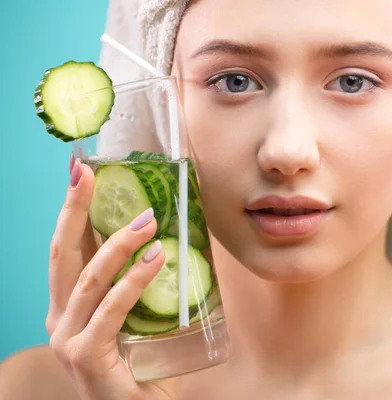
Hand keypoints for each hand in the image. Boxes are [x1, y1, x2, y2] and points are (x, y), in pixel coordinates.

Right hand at [45, 155, 180, 399]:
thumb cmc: (142, 369)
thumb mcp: (138, 320)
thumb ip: (141, 288)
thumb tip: (166, 243)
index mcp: (70, 308)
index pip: (67, 250)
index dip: (71, 210)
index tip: (81, 172)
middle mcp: (61, 320)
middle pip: (64, 254)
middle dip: (75, 209)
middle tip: (90, 174)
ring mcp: (70, 340)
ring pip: (90, 279)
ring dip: (118, 243)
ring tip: (148, 218)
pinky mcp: (89, 357)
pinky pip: (112, 310)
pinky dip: (134, 281)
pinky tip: (156, 259)